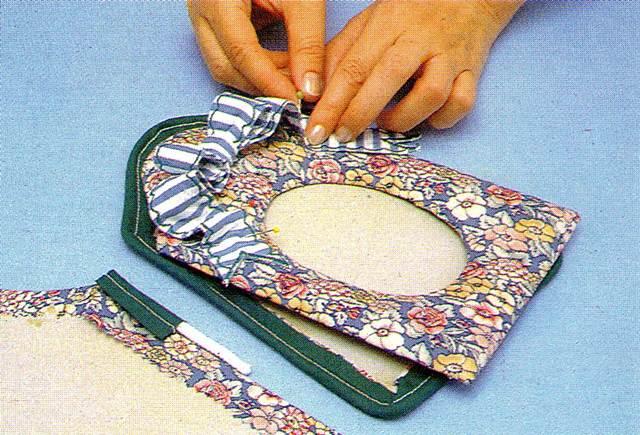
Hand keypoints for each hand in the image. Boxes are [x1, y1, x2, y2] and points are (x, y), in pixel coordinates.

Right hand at [188, 0, 324, 100]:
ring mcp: (203, 18)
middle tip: (298, 92)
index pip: (240, 52)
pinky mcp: (214, 24)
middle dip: (261, 85)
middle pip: (224, 66)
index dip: (269, 82)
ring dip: (259, 79)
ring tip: (294, 75)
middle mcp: (201, 11)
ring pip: (224, 66)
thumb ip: (307, 44)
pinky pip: (229, 56)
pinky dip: (257, 67)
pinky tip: (283, 64)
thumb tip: (310, 90)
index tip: (296, 101)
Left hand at [305, 0, 522, 143]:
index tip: (315, 129)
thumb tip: (313, 92)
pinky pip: (462, 103)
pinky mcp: (473, 71)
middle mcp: (421, 39)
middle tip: (342, 136)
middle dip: (359, 114)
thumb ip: (340, 54)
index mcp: (389, 24)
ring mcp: (450, 56)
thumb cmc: (410, 14)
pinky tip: (425, 119)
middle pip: (388, 78)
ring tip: (385, 123)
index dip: (331, 103)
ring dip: (404, 119)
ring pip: (431, 95)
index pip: (354, 66)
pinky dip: (443, 119)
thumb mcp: (369, 23)